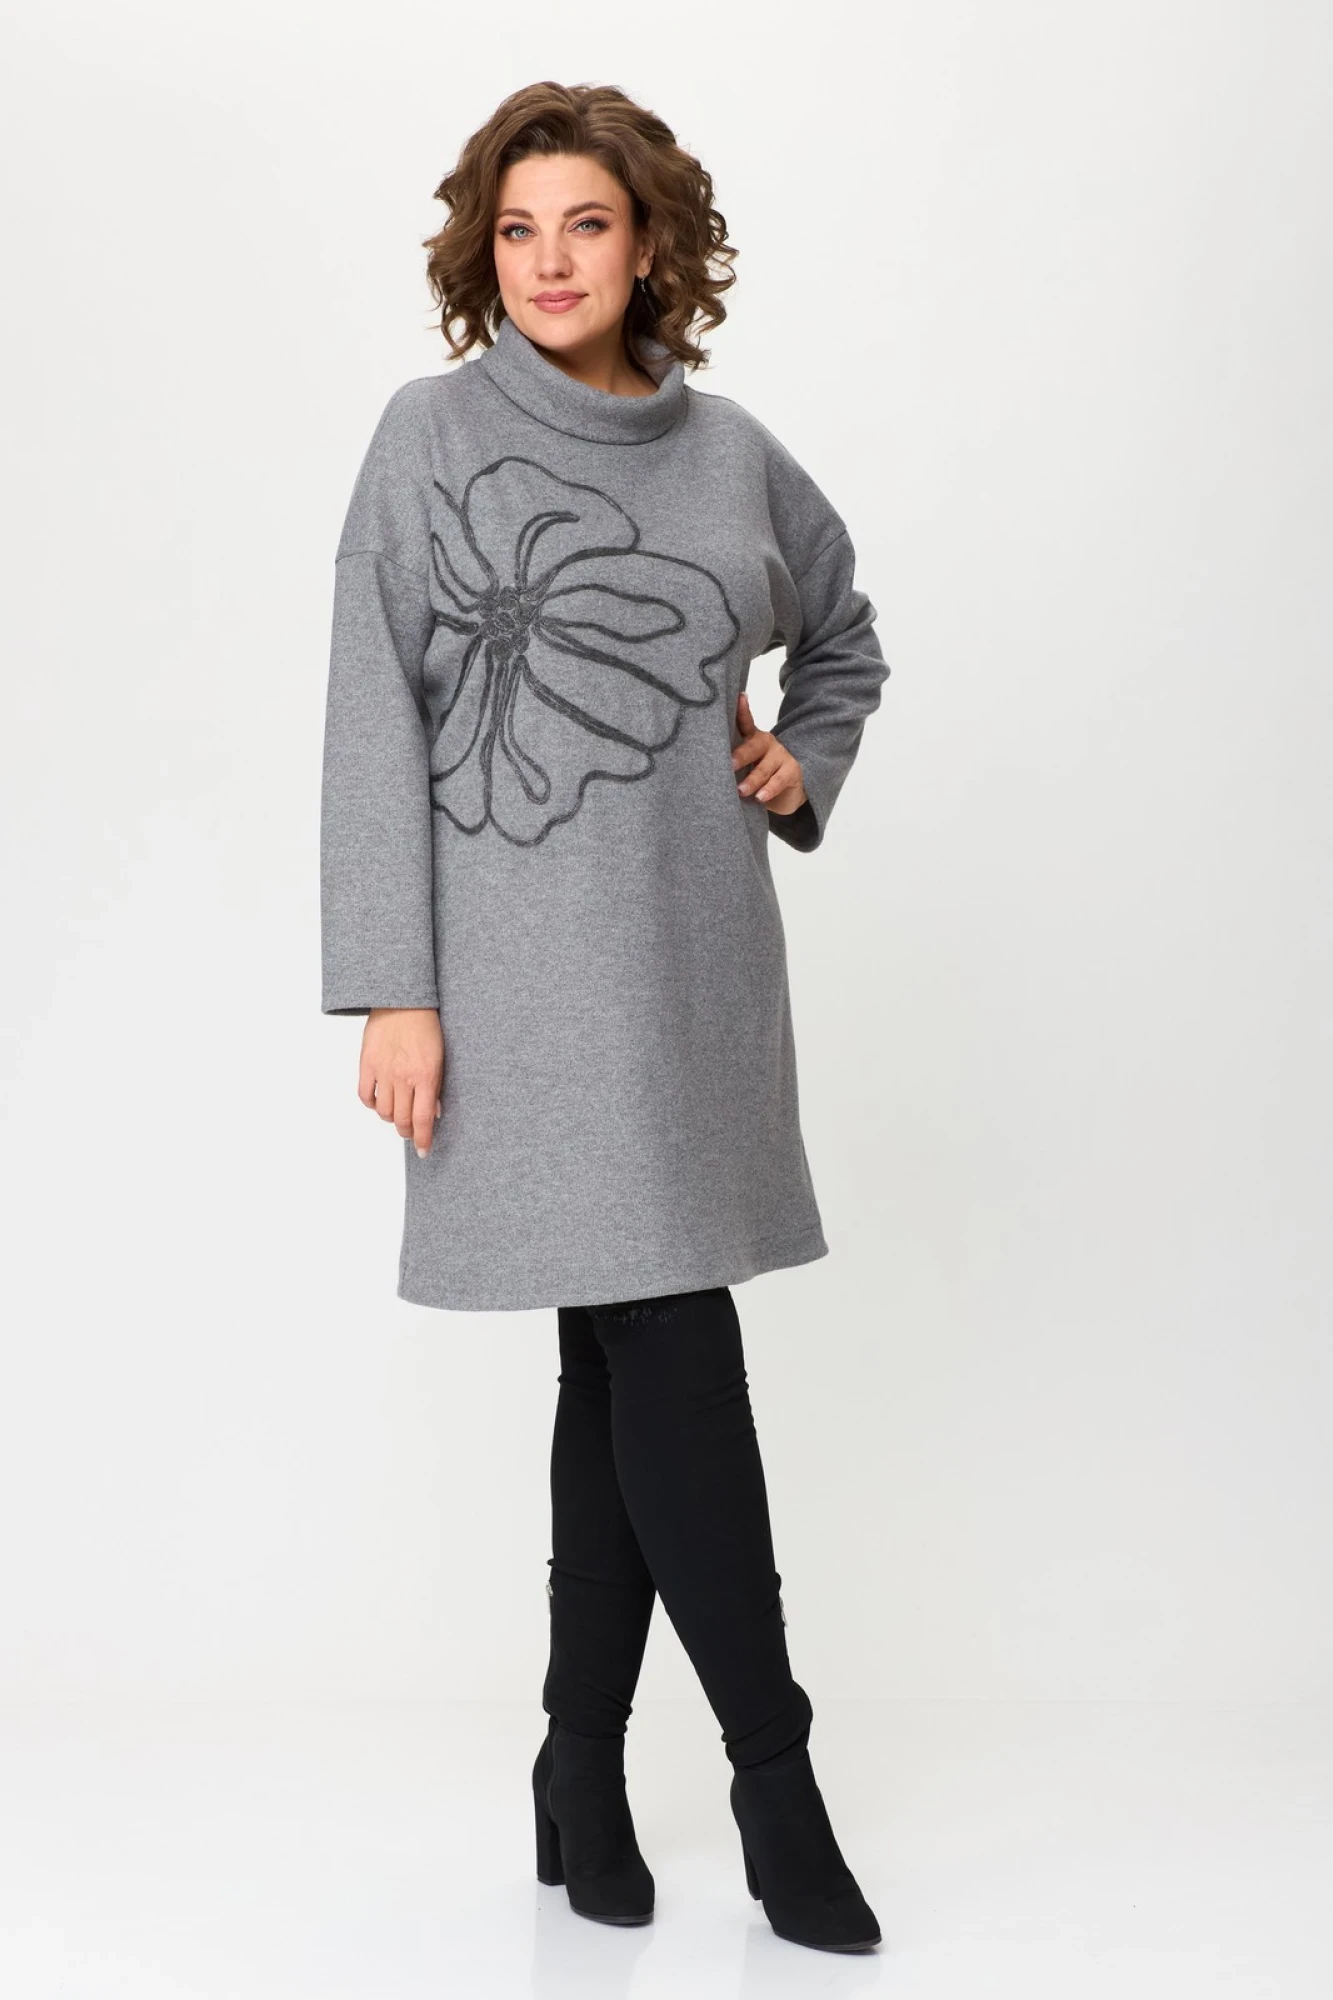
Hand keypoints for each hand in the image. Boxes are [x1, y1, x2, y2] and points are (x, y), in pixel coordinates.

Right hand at [360, 1008, 444, 1157]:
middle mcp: (403, 1077)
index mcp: (425, 1075)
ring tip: (397, 1114)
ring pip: (383, 1112)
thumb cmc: (426, 1026)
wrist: (402, 1001)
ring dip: (390, 1119)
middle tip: (411, 1132)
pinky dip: (371, 1104)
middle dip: (407, 1131)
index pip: (423, 1119)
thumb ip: (435, 1086)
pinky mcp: (366, 1064)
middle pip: (402, 1119)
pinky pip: (365, 1095)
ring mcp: (382, 1072)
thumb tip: (434, 1113)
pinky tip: (379, 1102)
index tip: (423, 1150)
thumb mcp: (440, 1057)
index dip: (423, 1139)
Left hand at [732, 689, 806, 815]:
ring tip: (740, 790)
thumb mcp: (743, 766)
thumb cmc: (757, 777)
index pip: (745, 722)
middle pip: (752, 747)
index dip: (742, 710)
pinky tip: (760, 797)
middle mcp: (766, 743)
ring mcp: (781, 755)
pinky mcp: (792, 770)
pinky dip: (769, 789)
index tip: (738, 698)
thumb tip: (703, 766)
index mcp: (752, 739)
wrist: (786, 793)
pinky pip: (779, 780)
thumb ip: (730, 762)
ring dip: (752, 780)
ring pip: (764, 767)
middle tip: (729, 765)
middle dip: (740, 756)